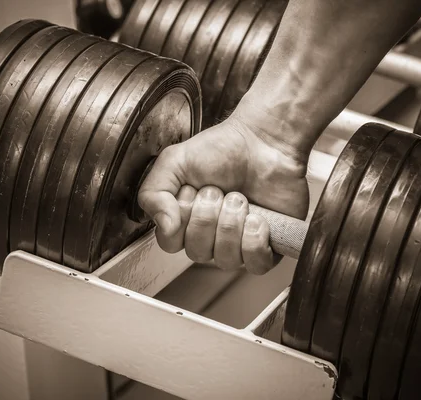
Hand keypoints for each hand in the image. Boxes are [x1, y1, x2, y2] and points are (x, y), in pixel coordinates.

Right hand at [137, 115, 309, 273]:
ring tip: (239, 198)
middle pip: (198, 252)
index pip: (171, 243)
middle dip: (209, 216)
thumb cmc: (224, 149)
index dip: (182, 218)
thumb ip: (154, 193)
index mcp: (184, 220)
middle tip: (219, 190)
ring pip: (226, 260)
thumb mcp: (175, 161)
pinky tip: (257, 218)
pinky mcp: (266, 247)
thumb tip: (165, 227)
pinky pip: (255, 264)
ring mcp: (238, 244)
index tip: (192, 190)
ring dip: (232, 223)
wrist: (264, 141)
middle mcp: (209, 236)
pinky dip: (254, 240)